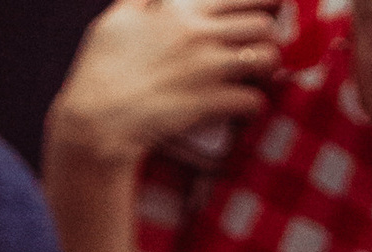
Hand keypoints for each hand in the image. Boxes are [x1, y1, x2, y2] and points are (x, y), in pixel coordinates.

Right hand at [48, 0, 279, 168]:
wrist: (97, 120)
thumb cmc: (101, 68)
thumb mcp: (118, 18)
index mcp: (180, 7)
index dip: (267, 0)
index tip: (274, 8)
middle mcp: (200, 33)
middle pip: (262, 24)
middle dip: (270, 36)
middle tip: (262, 48)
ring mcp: (207, 69)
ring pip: (266, 58)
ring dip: (268, 69)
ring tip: (259, 77)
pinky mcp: (210, 104)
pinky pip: (254, 100)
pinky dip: (256, 104)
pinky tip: (248, 106)